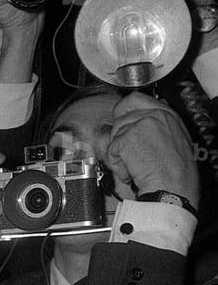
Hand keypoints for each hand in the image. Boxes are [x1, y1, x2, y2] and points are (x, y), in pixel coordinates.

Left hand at [104, 93, 198, 209]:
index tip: (119, 120)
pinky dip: (117, 165)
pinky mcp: (128, 137)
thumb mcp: (172, 139)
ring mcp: (140, 124)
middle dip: (117, 136)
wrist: (172, 185)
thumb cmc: (174, 171)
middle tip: (123, 150)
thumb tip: (136, 127)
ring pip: (113, 135)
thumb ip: (155, 128)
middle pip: (119, 118)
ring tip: (133, 166)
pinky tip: (130, 171)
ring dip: (118, 154)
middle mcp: (154, 114)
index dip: (122, 111)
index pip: (135, 99)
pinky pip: (111, 150)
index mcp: (166, 114)